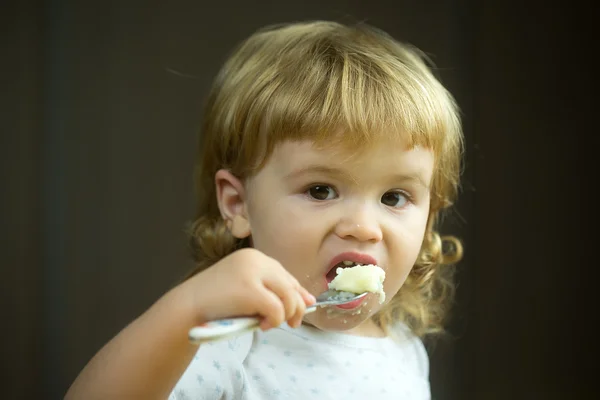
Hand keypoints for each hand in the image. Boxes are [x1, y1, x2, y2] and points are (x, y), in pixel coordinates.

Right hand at [181, 248, 315, 329]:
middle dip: (296, 307)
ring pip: (288, 297)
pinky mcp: (250, 290)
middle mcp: (255, 259)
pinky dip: (275, 321)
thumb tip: (310, 300)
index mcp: (254, 256)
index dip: (297, 292)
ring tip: (271, 325)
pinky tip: (263, 326)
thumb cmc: (215, 301)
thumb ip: (273, 291)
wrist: (186, 307)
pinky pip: (277, 309)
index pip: (285, 274)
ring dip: (285, 315)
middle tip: (293, 324)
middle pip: (290, 285)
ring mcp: (252, 273)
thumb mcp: (246, 290)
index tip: (302, 307)